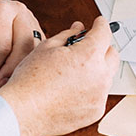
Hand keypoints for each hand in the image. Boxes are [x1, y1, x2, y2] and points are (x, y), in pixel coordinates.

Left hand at [0, 0, 42, 90]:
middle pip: (24, 46)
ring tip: (3, 79)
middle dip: (9, 69)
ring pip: (34, 48)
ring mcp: (30, 18)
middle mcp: (20, 12)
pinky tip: (14, 71)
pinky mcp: (35, 27)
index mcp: (0, 10)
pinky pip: (37, 47)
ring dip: (20, 67)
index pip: (2, 45)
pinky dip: (27, 61)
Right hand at [0, 16, 119, 135]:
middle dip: (102, 48)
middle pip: (112, 54)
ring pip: (107, 76)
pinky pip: (99, 94)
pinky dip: (91, 89)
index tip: (98, 24)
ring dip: (97, 69)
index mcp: (88, 56)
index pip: (104, 33)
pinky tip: (71, 90)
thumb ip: (68, 35)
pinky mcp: (95, 111)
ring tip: (73, 72)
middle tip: (84, 48)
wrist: (23, 112)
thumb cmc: (30, 81)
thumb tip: (78, 29)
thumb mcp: (47, 47)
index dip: (100, 25)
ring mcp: (99, 96)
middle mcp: (100, 76)